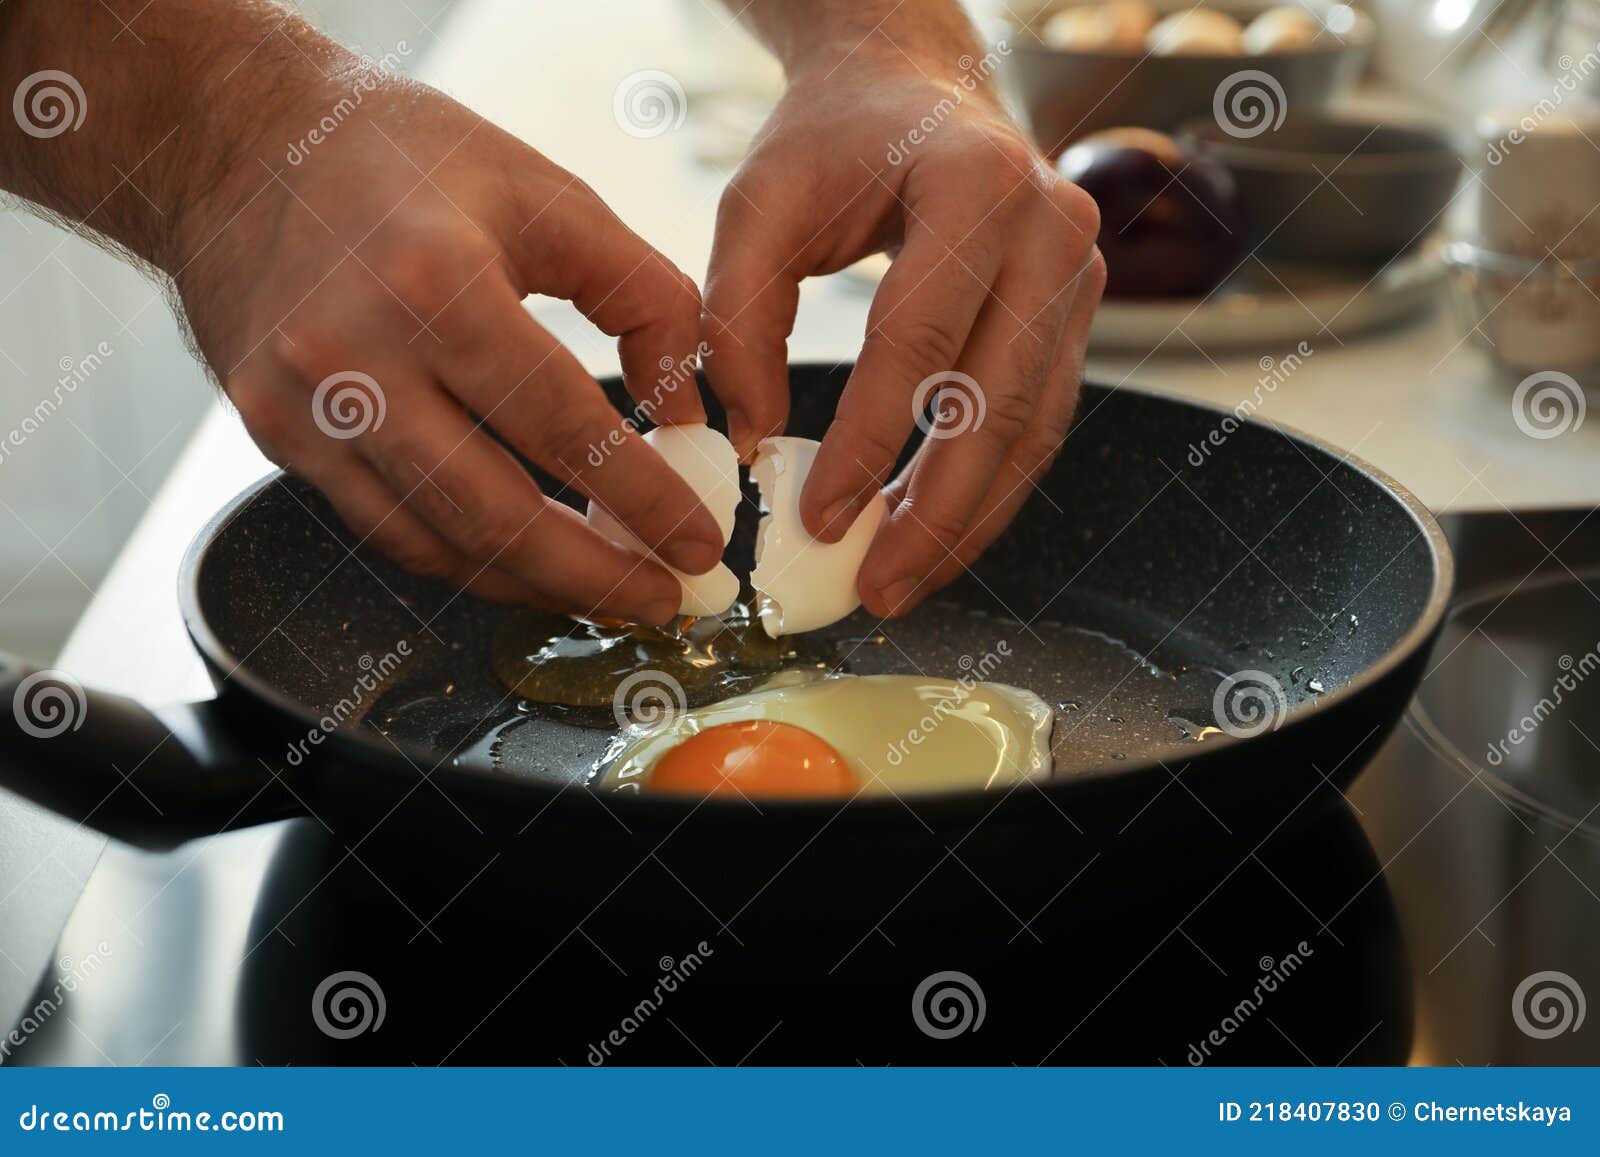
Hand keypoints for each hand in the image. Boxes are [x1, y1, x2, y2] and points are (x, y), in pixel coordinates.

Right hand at [173, 60, 721, 622]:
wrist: (231, 144)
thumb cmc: (396, 157)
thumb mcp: (542, 190)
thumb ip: (641, 294)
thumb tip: (687, 409)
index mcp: (434, 280)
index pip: (562, 424)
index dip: (643, 497)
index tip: (698, 541)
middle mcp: (355, 357)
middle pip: (494, 513)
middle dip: (593, 575)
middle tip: (662, 599)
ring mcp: (303, 406)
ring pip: (438, 542)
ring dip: (533, 582)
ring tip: (607, 590)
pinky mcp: (274, 434)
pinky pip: (387, 526)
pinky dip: (465, 557)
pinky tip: (525, 562)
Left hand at [701, 40, 1103, 618]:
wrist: (914, 89)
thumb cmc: (834, 141)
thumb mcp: (760, 202)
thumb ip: (738, 312)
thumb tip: (746, 433)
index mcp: (975, 183)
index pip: (920, 339)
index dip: (868, 442)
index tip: (817, 517)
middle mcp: (1051, 228)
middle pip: (998, 403)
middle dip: (936, 513)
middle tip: (877, 587)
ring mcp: (1079, 274)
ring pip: (1033, 430)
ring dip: (970, 521)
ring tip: (903, 581)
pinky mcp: (1075, 314)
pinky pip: (1038, 422)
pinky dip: (989, 489)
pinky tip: (936, 535)